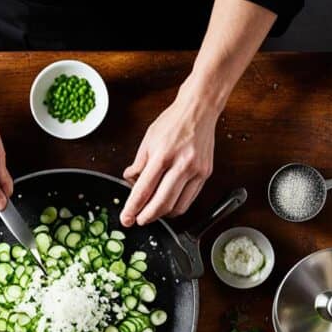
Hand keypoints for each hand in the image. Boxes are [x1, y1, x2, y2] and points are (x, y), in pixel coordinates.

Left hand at [121, 87, 217, 226]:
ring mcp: (196, 171)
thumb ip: (138, 163)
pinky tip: (167, 204)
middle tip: (137, 221)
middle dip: (147, 217)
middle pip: (162, 203)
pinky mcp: (205, 174)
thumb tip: (130, 181)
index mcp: (162, 155)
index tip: (126, 219)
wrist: (199, 110)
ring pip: (177, 206)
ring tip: (152, 212)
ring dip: (162, 214)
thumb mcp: (148, 139)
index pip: (144, 189)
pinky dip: (177, 207)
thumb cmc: (173, 122)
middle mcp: (181, 164)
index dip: (133, 208)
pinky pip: (189, 199)